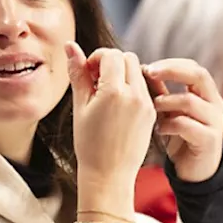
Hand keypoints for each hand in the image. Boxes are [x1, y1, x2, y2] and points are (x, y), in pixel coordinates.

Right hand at [66, 44, 156, 212]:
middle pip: (128, 58)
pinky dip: (132, 88)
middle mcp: (135, 95)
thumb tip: (70, 46)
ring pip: (139, 71)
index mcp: (114, 92)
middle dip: (111, 63)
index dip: (96, 58)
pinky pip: (144, 88)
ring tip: (106, 95)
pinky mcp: (152, 113)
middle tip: (96, 82)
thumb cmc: (89, 144)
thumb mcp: (80, 107)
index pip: (111, 55)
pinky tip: (117, 106)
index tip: (87, 74)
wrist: (109, 175)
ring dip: (122, 74)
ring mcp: (146, 104)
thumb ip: (78, 74)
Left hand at [141, 58, 222, 182]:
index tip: (148, 67)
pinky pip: (187, 125)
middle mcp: (215, 104)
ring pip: (190, 101)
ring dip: (166, 101)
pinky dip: (169, 124)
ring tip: (151, 109)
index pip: (193, 67)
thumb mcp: (170, 111)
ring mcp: (215, 122)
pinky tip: (159, 129)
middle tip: (149, 74)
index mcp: (207, 94)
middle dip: (172, 71)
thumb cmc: (181, 137)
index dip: (171, 64)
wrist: (195, 171)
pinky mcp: (209, 140)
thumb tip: (143, 70)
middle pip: (198, 76)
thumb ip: (161, 92)